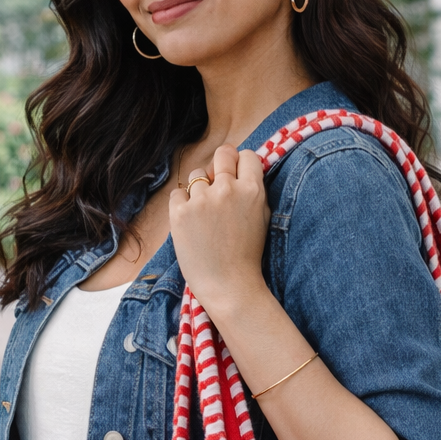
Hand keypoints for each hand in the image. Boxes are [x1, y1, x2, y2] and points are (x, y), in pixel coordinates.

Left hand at [168, 145, 270, 319]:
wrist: (229, 286)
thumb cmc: (247, 255)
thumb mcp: (262, 217)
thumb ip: (253, 190)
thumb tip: (240, 168)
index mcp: (252, 190)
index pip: (246, 155)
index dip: (240, 164)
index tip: (236, 175)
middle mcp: (227, 189)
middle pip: (223, 154)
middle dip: (221, 165)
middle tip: (218, 183)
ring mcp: (202, 200)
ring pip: (197, 175)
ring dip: (200, 189)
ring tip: (205, 216)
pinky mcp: (180, 213)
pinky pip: (177, 193)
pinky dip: (182, 204)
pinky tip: (191, 223)